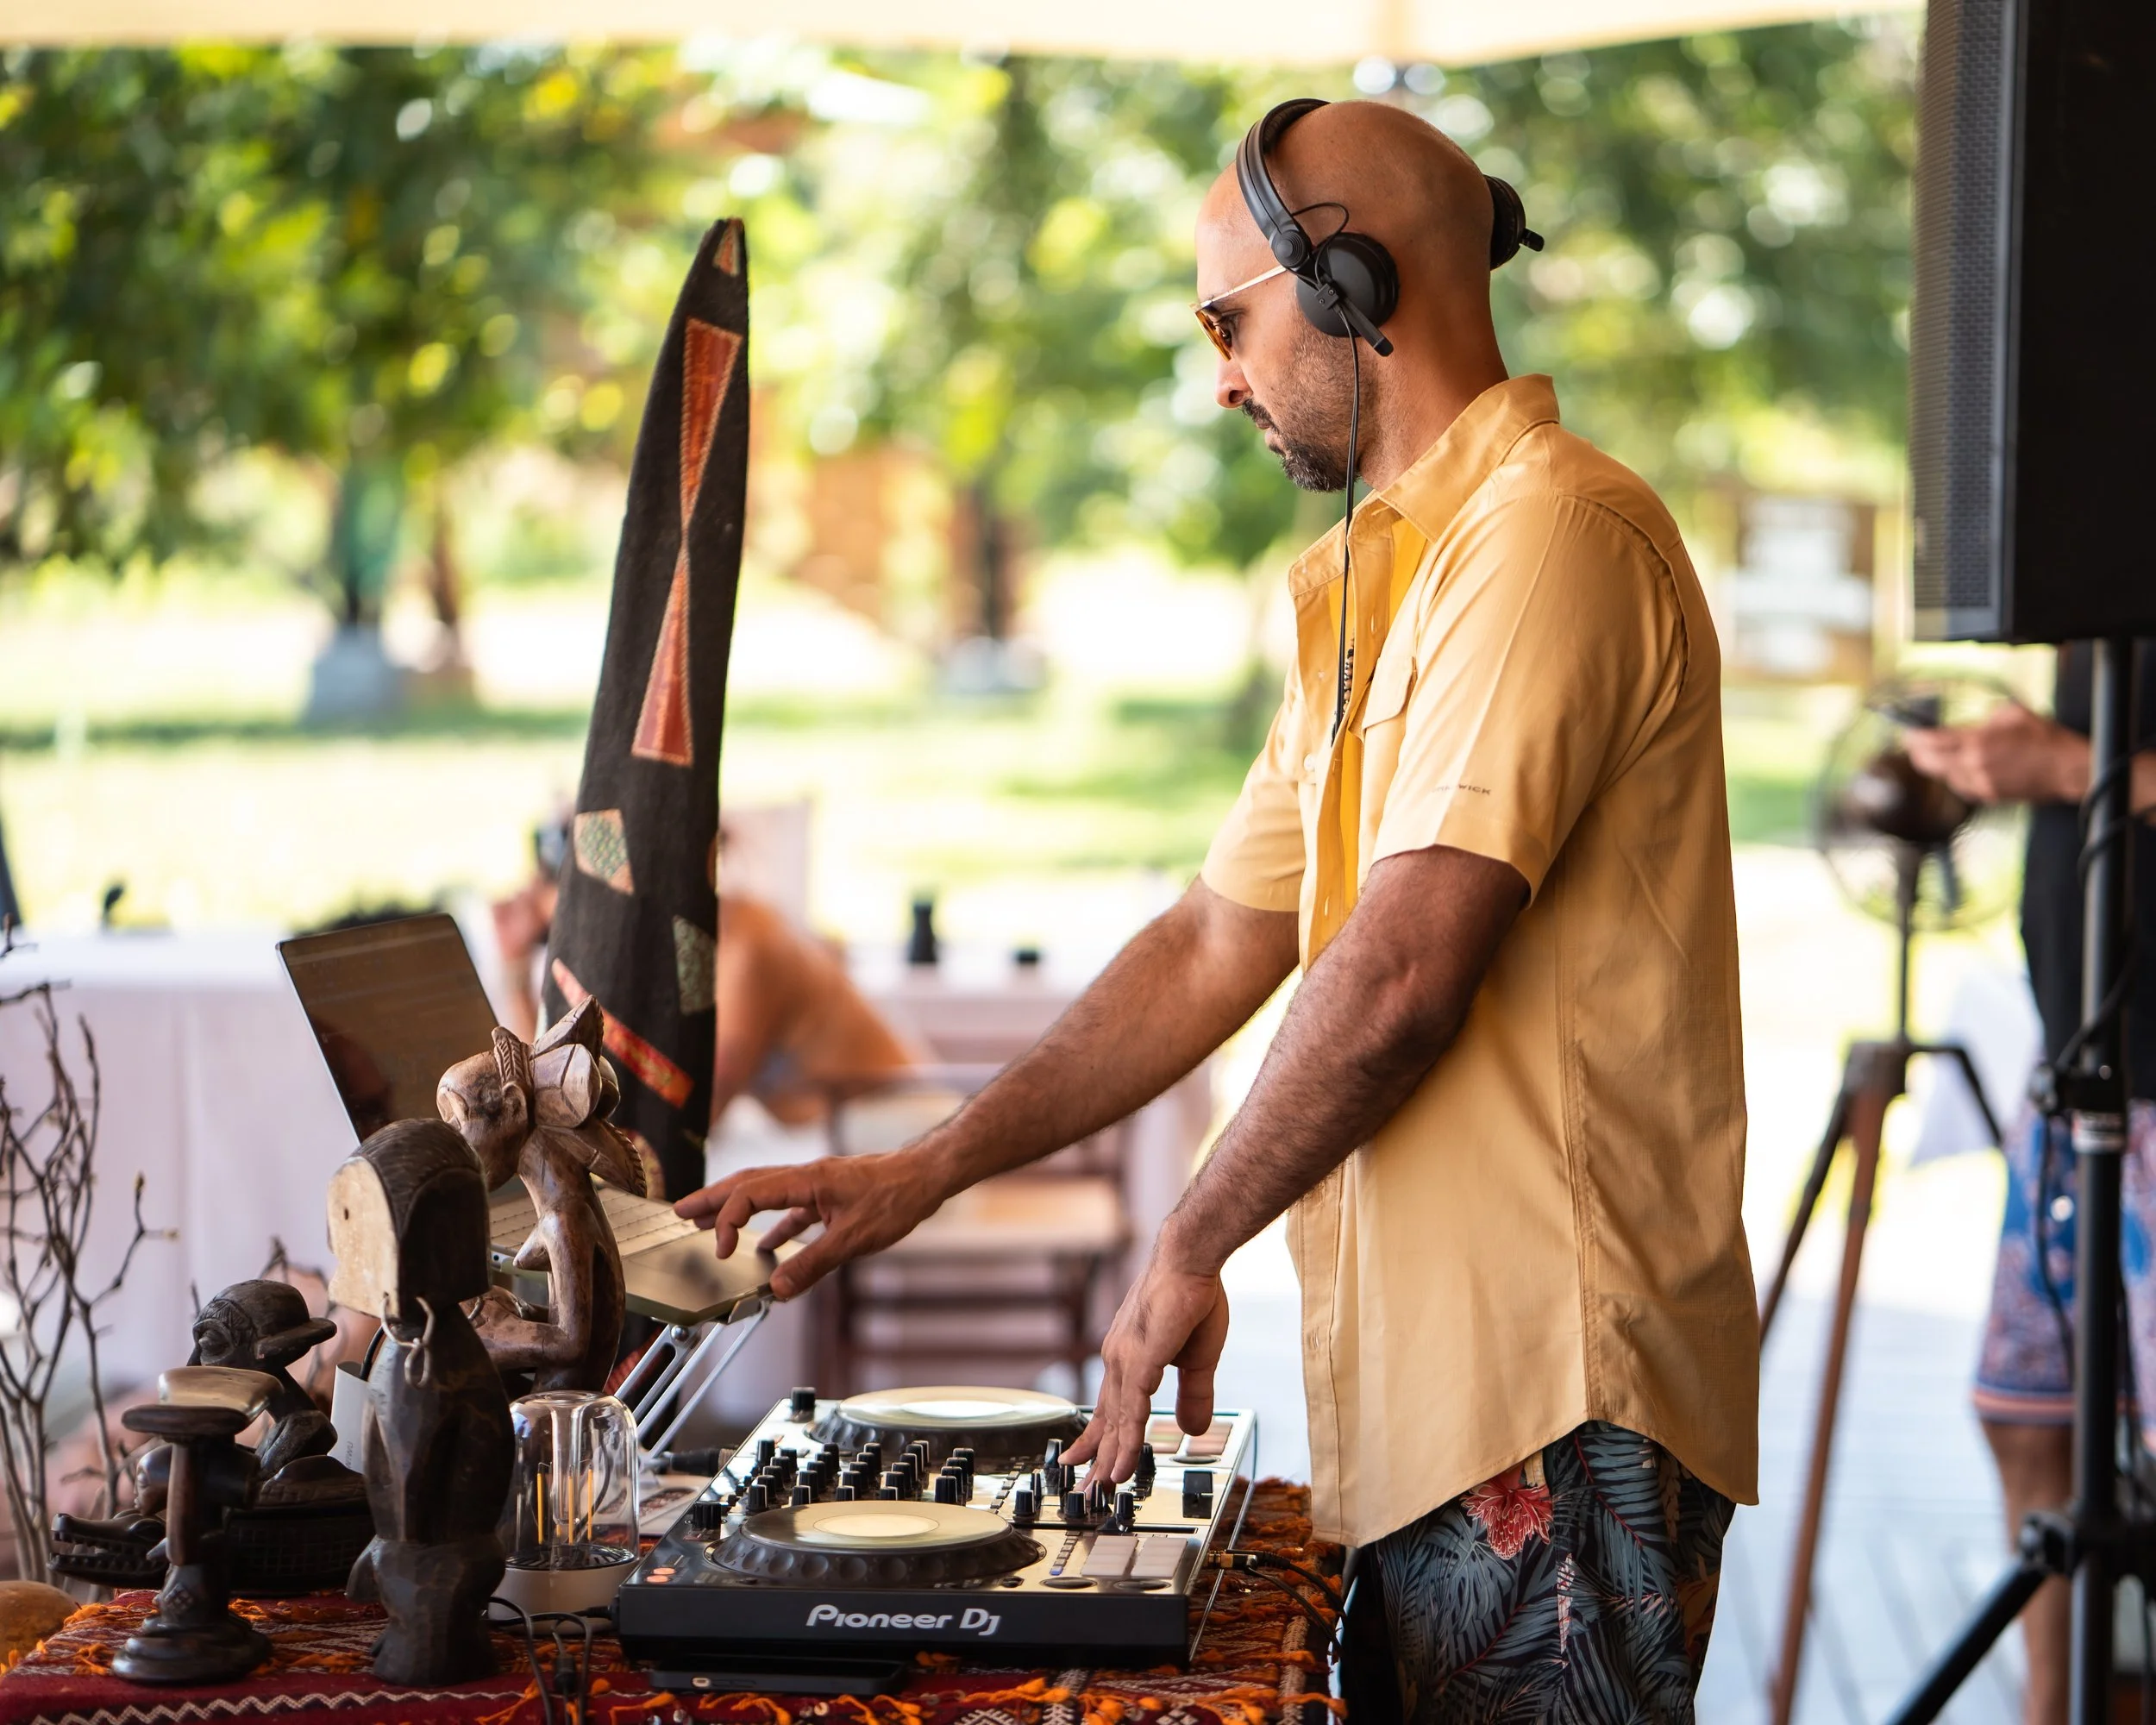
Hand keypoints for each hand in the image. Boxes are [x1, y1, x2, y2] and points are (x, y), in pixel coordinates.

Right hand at [673, 1147, 947, 1298]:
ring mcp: (817, 1184)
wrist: (926, 1176)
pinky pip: (791, 1208)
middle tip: (679, 1212)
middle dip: (711, 1199)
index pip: (748, 1194)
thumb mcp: (853, 1238)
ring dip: (736, 1209)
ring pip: (765, 1193)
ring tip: (710, 1226)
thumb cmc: (897, 1197)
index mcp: (805, 1181)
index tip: (719, 1251)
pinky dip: (773, 1226)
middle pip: (746, 1183)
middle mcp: (806, 1177)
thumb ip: (813, 1264)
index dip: (726, 1221)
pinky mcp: (830, 1195)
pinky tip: (768, 1248)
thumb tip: (778, 1290)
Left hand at [1063, 1261, 1228, 1485]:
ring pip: (1115, 1419)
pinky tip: (1122, 1461)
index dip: (1104, 1439)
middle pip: (1106, 1418)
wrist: (1191, 1258)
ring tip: (1101, 1486)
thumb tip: (1192, 1429)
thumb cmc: (1193, 1298)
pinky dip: (1126, 1438)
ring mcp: (1126, 1359)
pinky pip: (1131, 1408)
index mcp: (1129, 1357)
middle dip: (1096, 1456)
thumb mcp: (1198, 1358)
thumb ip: (1194, 1394)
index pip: (1113, 1407)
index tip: (1093, 1463)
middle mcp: (1119, 1359)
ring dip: (1108, 1456)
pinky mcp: (1140, 1358)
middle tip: (1085, 1489)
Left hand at [1905, 703, 2086, 806]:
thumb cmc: (2045, 738)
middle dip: (1917, 754)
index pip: (1932, 741)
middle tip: (1914, 746)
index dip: (1915, 738)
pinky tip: (1961, 768)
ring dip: (1938, 766)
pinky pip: (1962, 787)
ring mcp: (1980, 784)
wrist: (2068, 768)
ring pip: (1944, 777)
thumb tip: (1970, 725)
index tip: (1907, 733)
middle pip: (1929, 764)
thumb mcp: (2013, 713)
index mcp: (1977, 741)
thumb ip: (1985, 718)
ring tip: (1936, 755)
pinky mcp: (1989, 796)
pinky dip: (1957, 777)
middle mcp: (1973, 765)